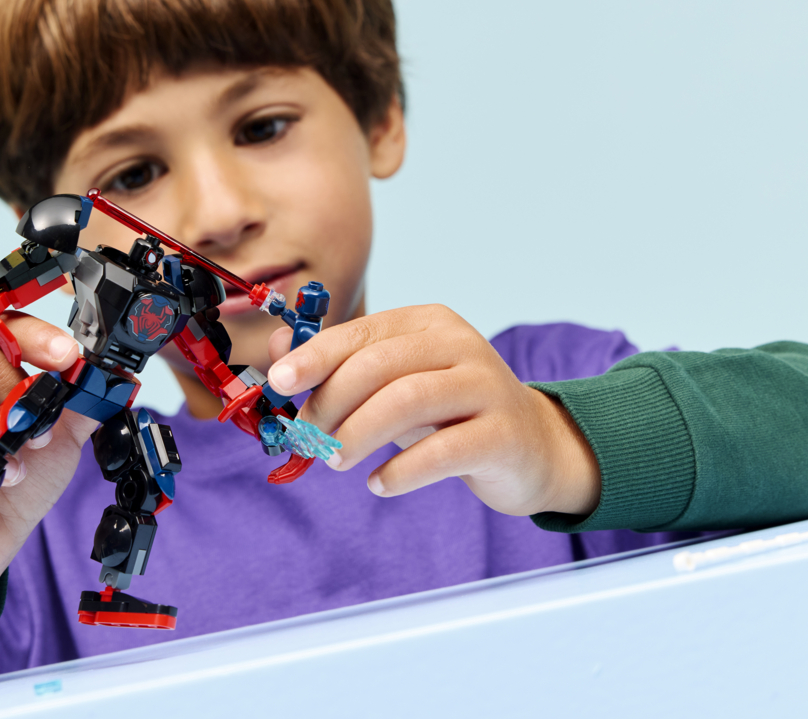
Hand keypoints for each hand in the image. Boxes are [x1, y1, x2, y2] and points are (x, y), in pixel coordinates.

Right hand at [0, 313, 96, 629]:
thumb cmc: (9, 489)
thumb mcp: (57, 441)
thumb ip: (76, 405)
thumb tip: (105, 375)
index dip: (32, 336)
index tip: (67, 356)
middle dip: (22, 392)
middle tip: (45, 431)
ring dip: (0, 429)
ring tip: (22, 460)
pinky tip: (0, 475)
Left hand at [265, 305, 600, 517]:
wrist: (531, 447)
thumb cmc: (450, 414)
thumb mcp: (394, 384)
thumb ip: (339, 366)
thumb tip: (276, 353)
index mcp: (429, 323)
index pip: (362, 333)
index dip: (315, 357)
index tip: (279, 384)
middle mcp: (461, 344)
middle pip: (379, 366)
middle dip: (332, 403)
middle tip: (309, 438)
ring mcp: (486, 387)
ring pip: (407, 401)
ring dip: (358, 433)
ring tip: (335, 460)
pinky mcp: (502, 434)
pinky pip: (442, 451)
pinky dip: (400, 471)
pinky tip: (379, 484)